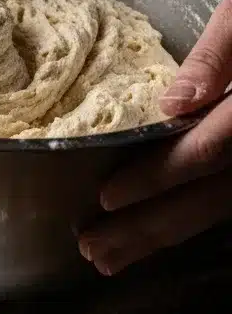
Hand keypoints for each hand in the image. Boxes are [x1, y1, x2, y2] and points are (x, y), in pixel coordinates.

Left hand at [79, 0, 231, 274]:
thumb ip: (216, 56)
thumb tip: (170, 104)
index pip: (206, 152)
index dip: (156, 178)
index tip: (106, 199)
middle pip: (211, 198)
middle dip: (150, 227)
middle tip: (94, 250)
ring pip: (220, 208)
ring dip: (165, 235)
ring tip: (112, 258)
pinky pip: (226, 201)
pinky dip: (189, 221)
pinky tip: (154, 235)